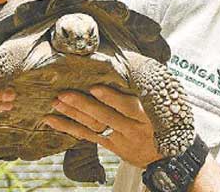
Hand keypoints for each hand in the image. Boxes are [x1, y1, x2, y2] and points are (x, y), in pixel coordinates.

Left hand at [44, 85, 161, 167]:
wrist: (164, 157)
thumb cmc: (165, 122)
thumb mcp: (166, 107)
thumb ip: (149, 90)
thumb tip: (133, 62)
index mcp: (147, 116)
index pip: (128, 107)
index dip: (111, 98)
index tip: (95, 88)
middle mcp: (132, 129)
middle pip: (105, 117)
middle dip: (83, 105)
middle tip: (64, 94)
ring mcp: (120, 139)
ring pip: (93, 127)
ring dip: (73, 114)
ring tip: (56, 103)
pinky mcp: (111, 146)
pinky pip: (87, 137)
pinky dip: (69, 128)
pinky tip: (53, 121)